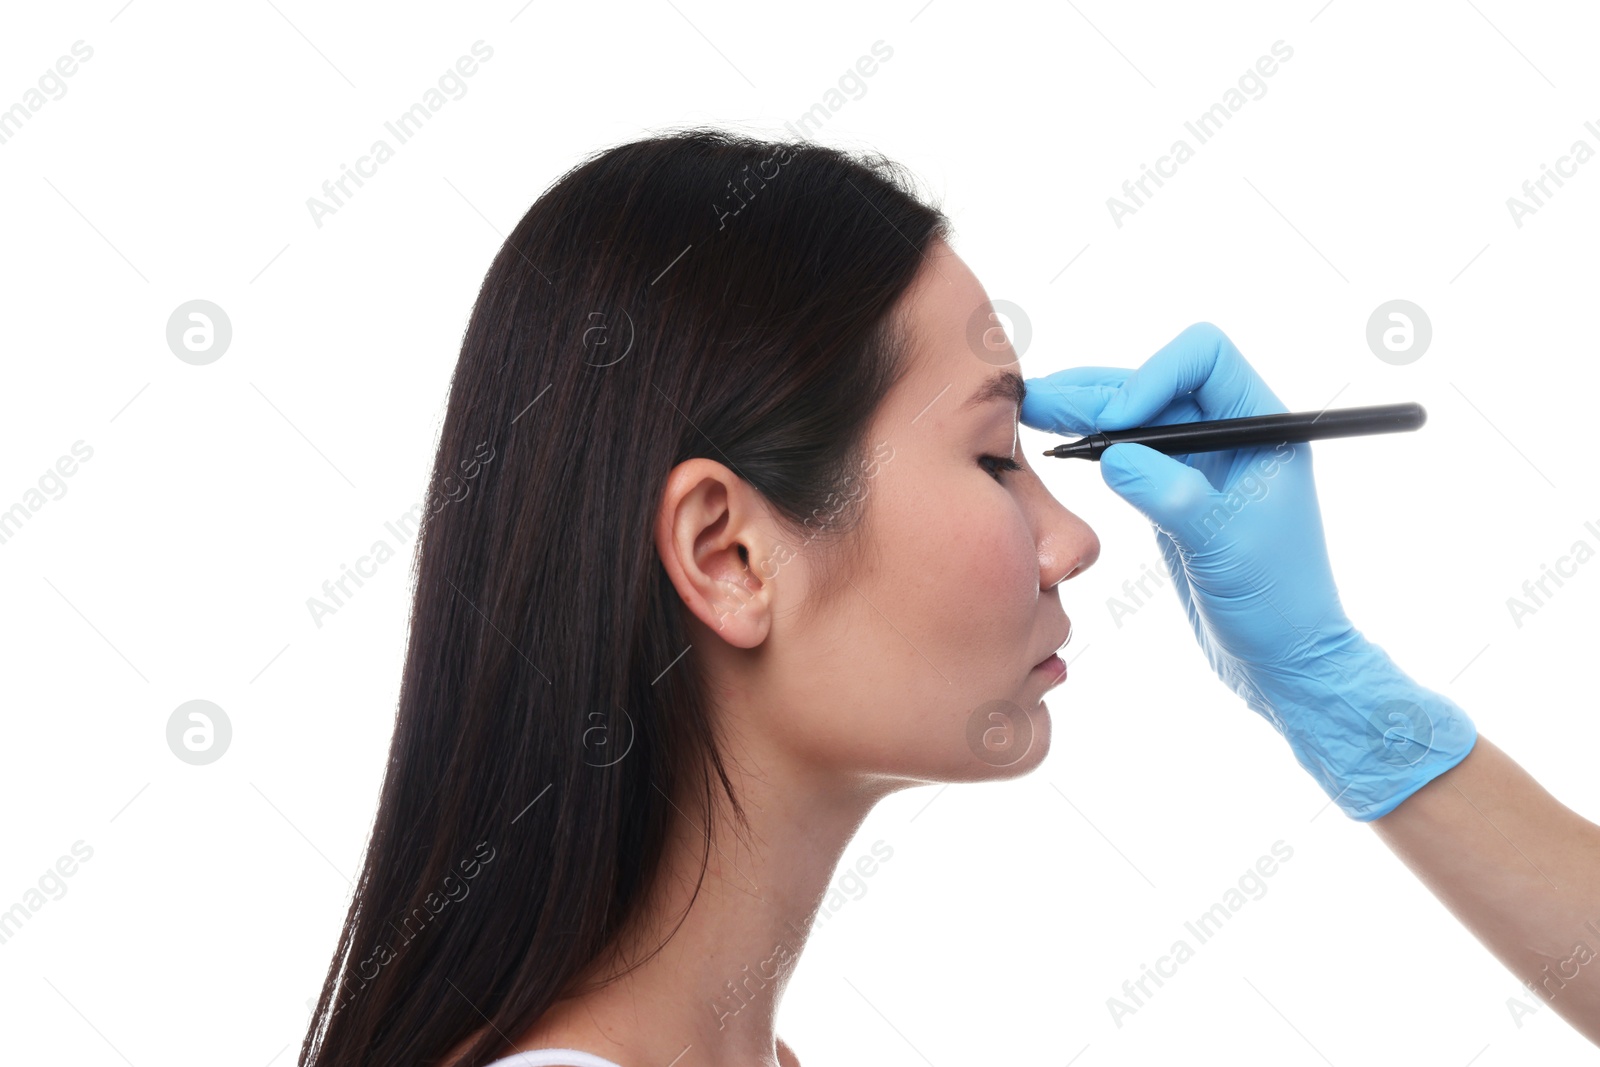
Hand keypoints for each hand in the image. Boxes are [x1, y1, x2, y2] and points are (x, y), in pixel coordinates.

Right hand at [1021, 322, 1475, 819]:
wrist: (1281, 661)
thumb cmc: (1276, 604)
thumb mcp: (1223, 546)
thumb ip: (1170, 495)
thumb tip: (1112, 455)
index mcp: (1263, 428)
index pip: (1203, 360)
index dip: (1153, 376)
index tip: (1115, 424)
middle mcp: (1231, 434)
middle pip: (1157, 384)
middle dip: (1098, 390)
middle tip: (1036, 399)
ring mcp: (1199, 464)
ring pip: (1136, 418)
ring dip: (1084, 412)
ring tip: (1031, 410)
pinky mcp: (1173, 493)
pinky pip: (1128, 453)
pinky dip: (1090, 446)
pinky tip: (1056, 446)